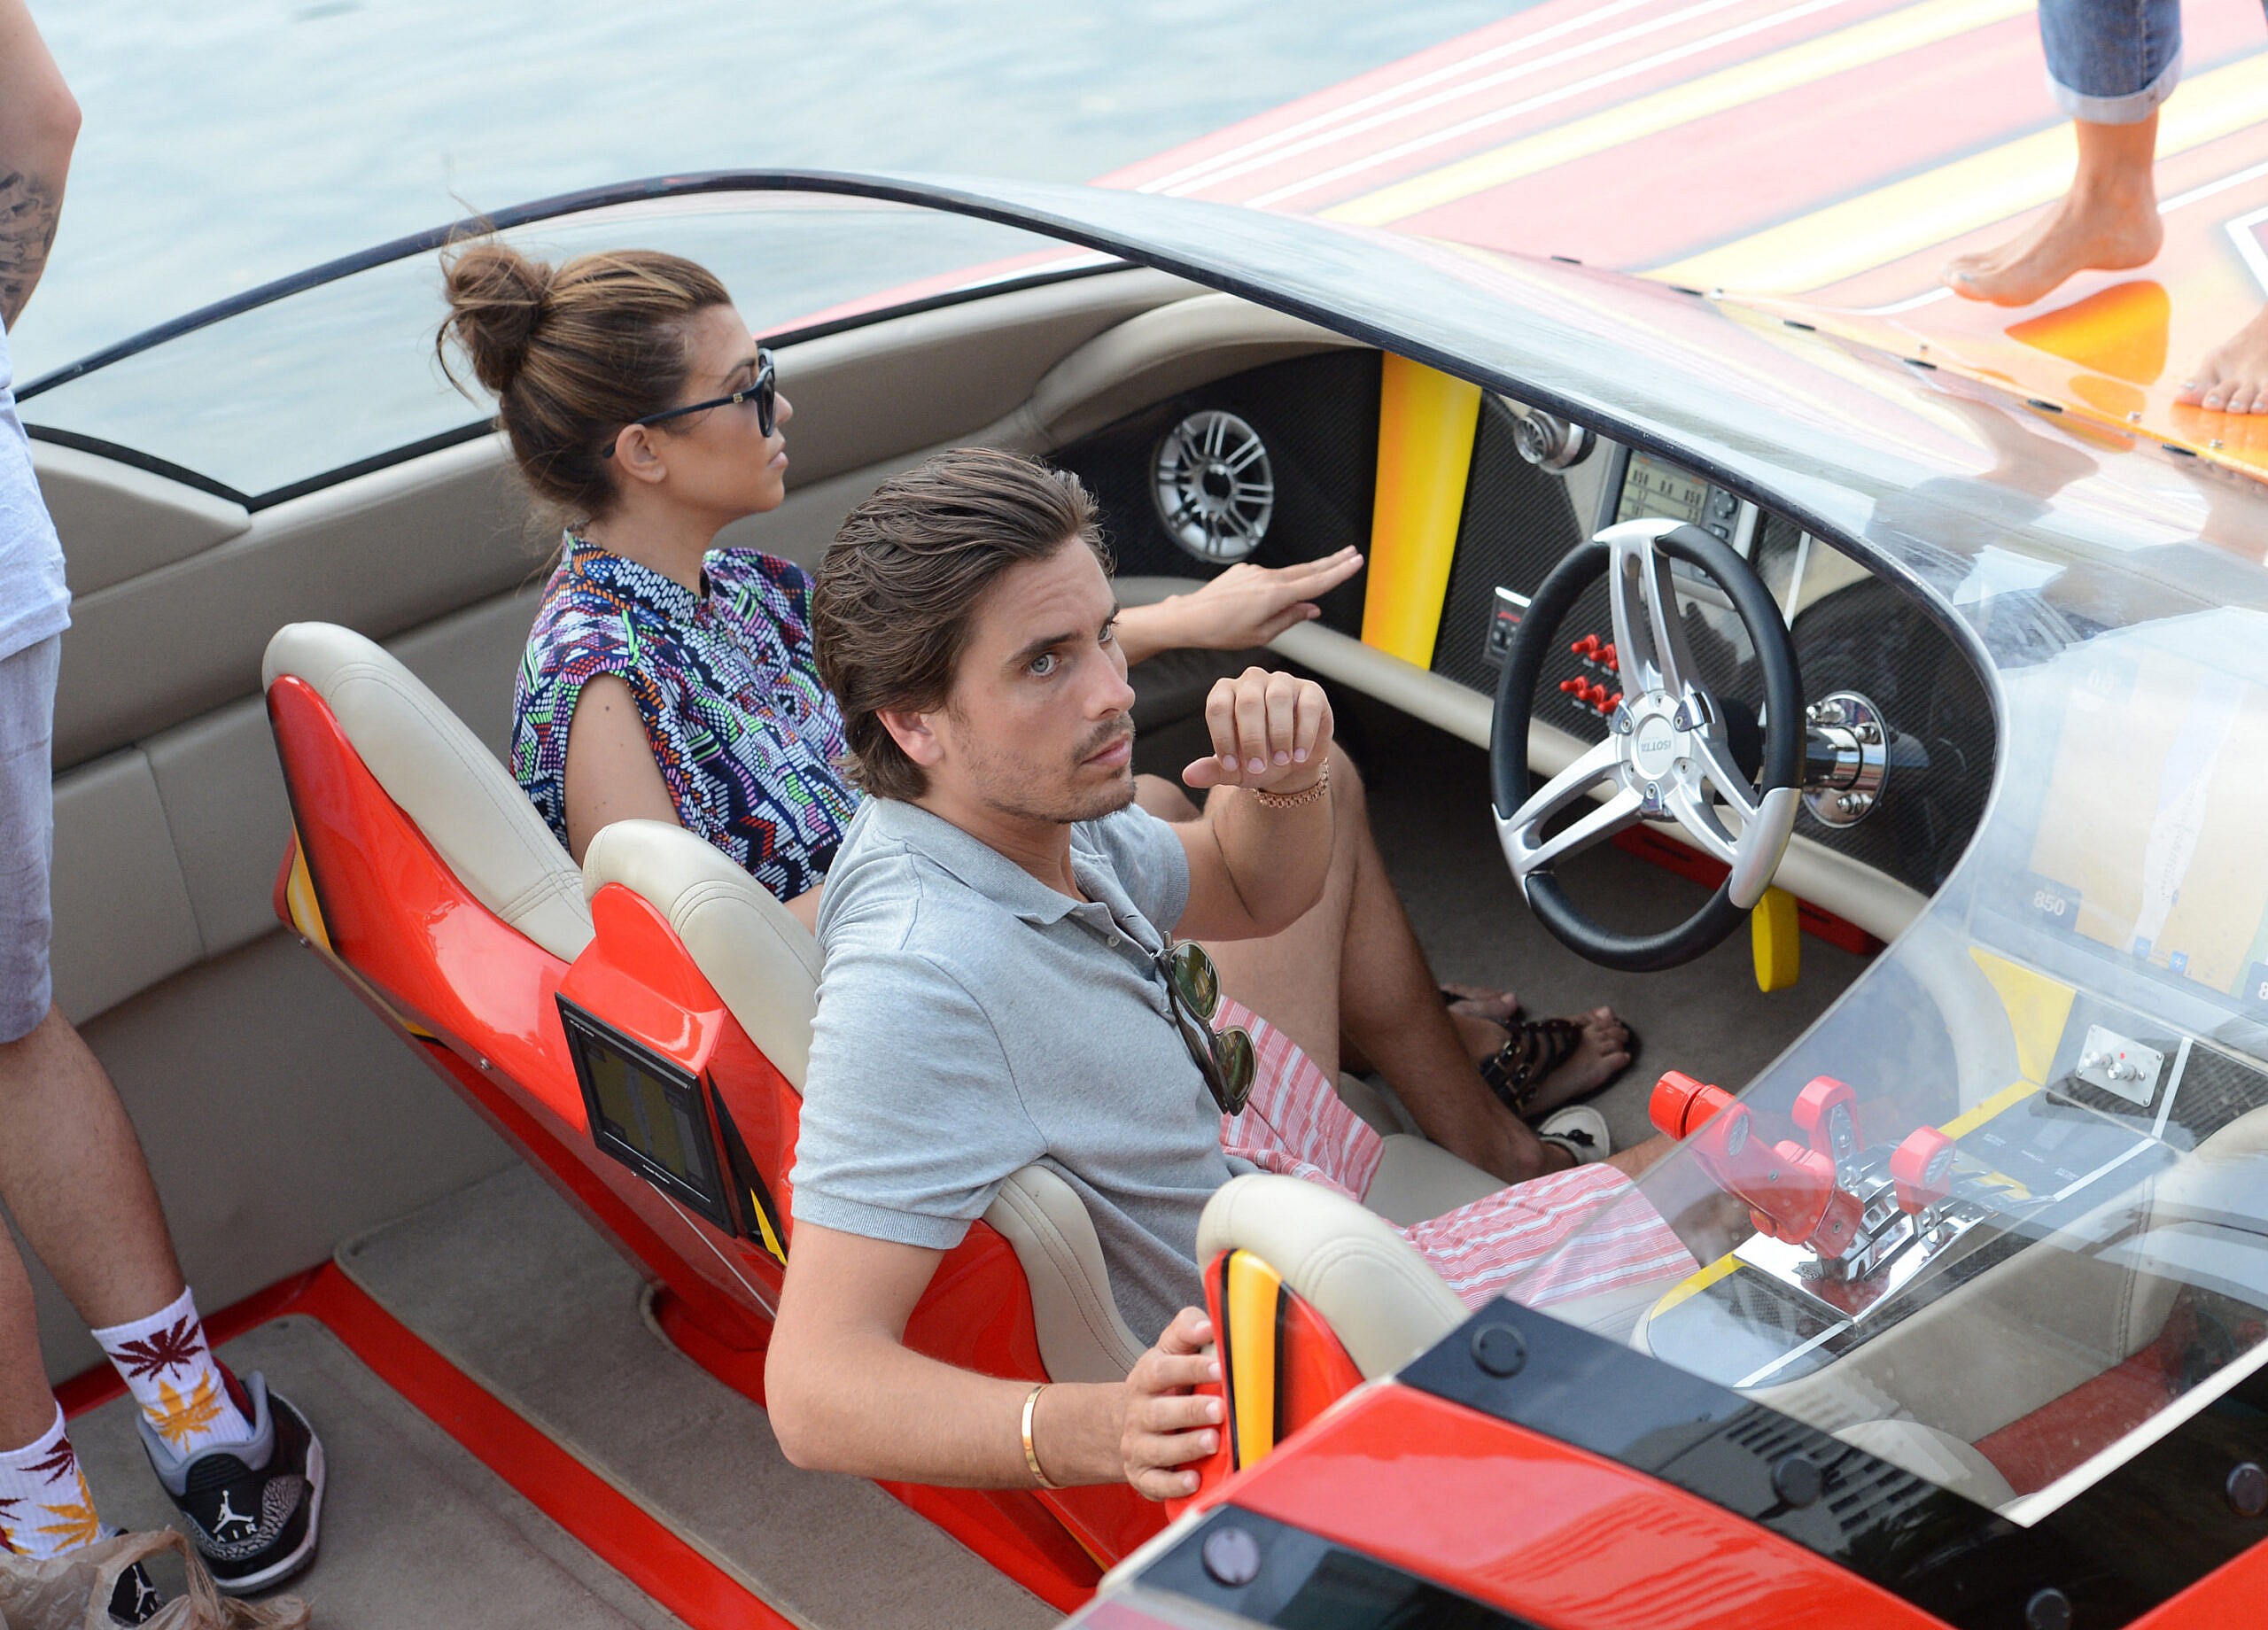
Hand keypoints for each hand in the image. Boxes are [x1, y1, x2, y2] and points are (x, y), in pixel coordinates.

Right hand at [1121, 1307, 1222, 1499]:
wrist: (1128, 1424)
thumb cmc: (1163, 1385)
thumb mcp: (1168, 1351)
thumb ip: (1186, 1330)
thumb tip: (1208, 1322)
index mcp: (1146, 1379)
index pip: (1163, 1370)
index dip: (1190, 1368)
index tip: (1219, 1367)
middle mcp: (1139, 1413)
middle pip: (1160, 1413)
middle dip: (1191, 1411)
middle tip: (1220, 1408)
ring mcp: (1138, 1446)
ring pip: (1159, 1449)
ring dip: (1186, 1447)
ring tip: (1213, 1442)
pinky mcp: (1143, 1475)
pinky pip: (1155, 1483)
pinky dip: (1173, 1484)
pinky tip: (1194, 1481)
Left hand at [1169, 550, 1362, 648]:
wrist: (1189, 617)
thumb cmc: (1221, 632)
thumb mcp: (1261, 635)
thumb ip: (1290, 618)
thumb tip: (1312, 608)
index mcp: (1275, 595)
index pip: (1316, 582)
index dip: (1339, 572)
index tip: (1356, 561)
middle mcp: (1267, 578)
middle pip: (1307, 569)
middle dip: (1332, 561)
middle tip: (1352, 553)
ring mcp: (1254, 572)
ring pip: (1287, 575)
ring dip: (1305, 575)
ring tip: (1323, 573)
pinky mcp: (1243, 572)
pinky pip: (1267, 579)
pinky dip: (1277, 586)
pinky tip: (1266, 601)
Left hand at [1181, 667, 1333, 792]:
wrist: (1293, 761)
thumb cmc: (1259, 759)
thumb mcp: (1235, 770)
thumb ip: (1212, 771)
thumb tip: (1188, 775)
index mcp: (1226, 693)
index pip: (1218, 707)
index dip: (1223, 738)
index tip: (1232, 767)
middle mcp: (1251, 681)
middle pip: (1247, 702)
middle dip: (1252, 739)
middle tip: (1258, 768)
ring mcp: (1282, 682)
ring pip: (1277, 699)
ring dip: (1279, 735)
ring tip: (1281, 761)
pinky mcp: (1310, 690)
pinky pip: (1307, 706)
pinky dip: (1303, 733)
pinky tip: (1299, 756)